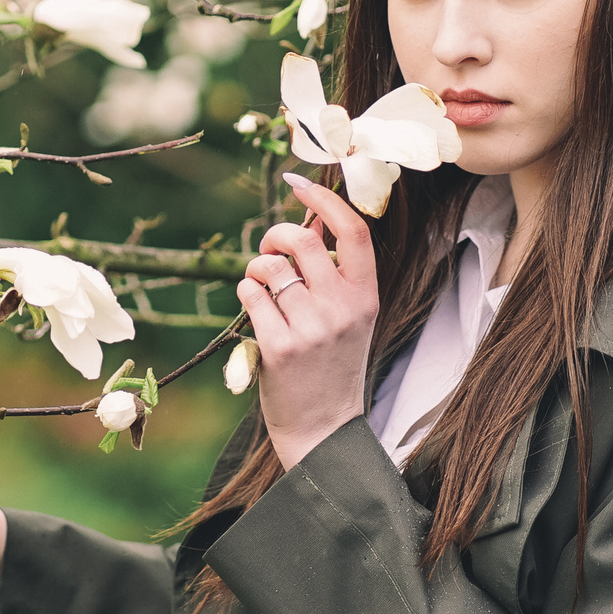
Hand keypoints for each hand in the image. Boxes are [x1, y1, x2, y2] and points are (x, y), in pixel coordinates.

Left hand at [237, 172, 379, 467]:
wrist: (324, 429)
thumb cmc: (332, 367)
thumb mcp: (348, 318)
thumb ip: (334, 274)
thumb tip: (310, 221)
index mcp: (366, 296)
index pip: (354, 230)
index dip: (324, 199)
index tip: (297, 183)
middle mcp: (343, 308)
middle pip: (303, 239)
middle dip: (277, 234)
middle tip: (270, 250)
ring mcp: (312, 328)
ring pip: (270, 267)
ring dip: (256, 268)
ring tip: (260, 286)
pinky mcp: (280, 347)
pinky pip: (251, 295)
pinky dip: (246, 295)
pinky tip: (255, 312)